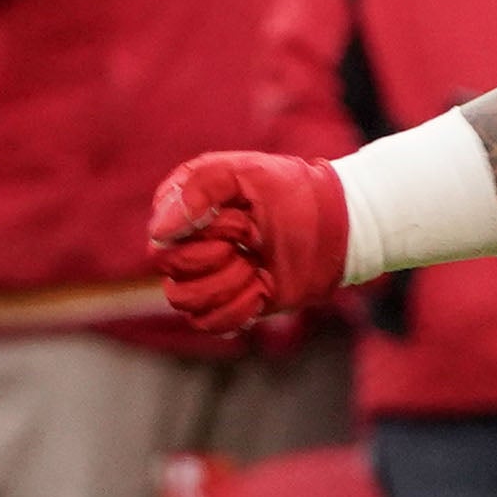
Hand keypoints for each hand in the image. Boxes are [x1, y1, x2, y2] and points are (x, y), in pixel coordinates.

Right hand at [150, 152, 349, 333]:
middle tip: (251, 240)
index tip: (238, 218)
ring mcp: (211, 278)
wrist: (337, 222)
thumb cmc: (289, 190)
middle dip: (216, 259)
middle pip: (171, 273)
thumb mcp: (243, 173)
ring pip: (185, 302)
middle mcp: (191, 246)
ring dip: (227, 285)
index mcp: (184, 213)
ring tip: (255, 267)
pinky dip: (238, 310)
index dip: (201, 236)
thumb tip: (159, 234)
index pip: (163, 242)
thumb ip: (197, 190)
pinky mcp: (234, 303)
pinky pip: (211, 324)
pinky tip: (261, 288)